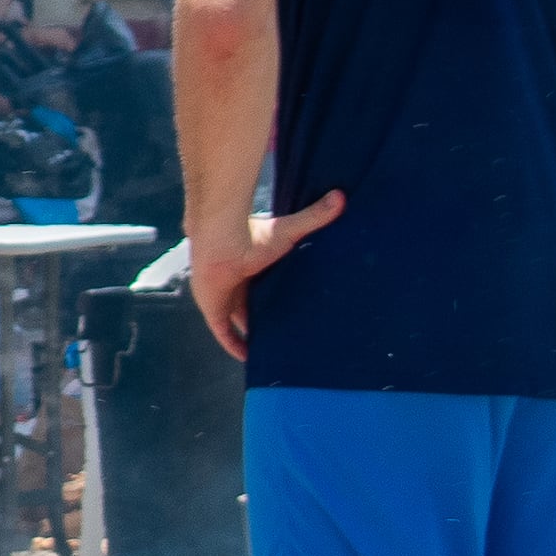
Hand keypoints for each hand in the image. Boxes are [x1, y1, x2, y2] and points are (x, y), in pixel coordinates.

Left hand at [186, 190, 345, 361]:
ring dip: (251, 334)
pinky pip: (224, 334)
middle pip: (249, 306)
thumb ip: (314, 216)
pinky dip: (235, 346)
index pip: (260, 286)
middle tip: (284, 333)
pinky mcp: (213, 310)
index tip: (289, 308)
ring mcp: (221, 297)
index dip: (272, 298)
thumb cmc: (251, 234)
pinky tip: (249, 358)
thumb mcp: (288, 231)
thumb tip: (342, 197)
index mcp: (249, 266)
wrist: (220, 240)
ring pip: (237, 321)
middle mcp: (234, 282)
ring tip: (272, 348)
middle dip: (263, 318)